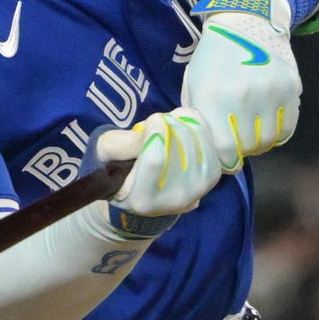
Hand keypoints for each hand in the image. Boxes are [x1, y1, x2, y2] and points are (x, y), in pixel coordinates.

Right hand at [94, 108, 220, 228]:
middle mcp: (171, 201)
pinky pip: (212, 147)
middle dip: (172, 124)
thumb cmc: (118, 166)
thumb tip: (158, 128)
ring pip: (198, 145)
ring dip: (187, 125)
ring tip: (173, 120)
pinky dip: (201, 129)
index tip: (153, 118)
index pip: (155, 160)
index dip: (156, 130)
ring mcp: (195, 192)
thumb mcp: (107, 152)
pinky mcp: (210, 181)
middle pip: (180, 149)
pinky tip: (188, 123)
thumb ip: (124, 142)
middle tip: (162, 119)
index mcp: (141, 199)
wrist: (142, 190)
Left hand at [181, 7, 300, 170]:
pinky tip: (267, 122)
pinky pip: (288, 125)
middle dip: (243, 150)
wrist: (245, 22)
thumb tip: (206, 150)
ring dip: (261, 142)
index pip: (225, 150)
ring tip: (252, 132)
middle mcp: (245, 97)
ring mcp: (271, 92)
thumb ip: (200, 118)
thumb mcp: (196, 85)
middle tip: (238, 143)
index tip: (225, 160)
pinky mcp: (291, 87)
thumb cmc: (213, 57)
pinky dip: (278, 131)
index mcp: (215, 98)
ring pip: (271, 139)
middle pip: (250, 147)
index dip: (225, 161)